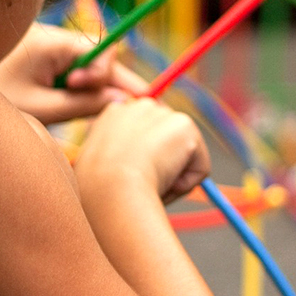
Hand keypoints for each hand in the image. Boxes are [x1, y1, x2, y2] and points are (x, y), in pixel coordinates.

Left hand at [0, 22, 146, 123]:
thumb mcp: (42, 108)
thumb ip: (82, 105)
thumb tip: (123, 101)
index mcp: (53, 42)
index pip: (103, 47)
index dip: (102, 72)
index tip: (79, 90)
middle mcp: (56, 37)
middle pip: (99, 55)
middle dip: (107, 82)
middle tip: (124, 109)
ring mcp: (50, 46)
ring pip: (87, 64)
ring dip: (89, 87)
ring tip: (74, 109)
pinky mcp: (43, 57)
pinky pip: (72, 68)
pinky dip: (75, 87)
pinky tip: (64, 104)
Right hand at [75, 97, 210, 203]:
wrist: (108, 188)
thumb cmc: (96, 190)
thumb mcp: (99, 169)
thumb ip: (118, 161)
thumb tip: (140, 173)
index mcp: (114, 115)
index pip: (143, 136)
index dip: (143, 161)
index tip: (130, 180)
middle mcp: (139, 106)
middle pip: (167, 143)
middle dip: (162, 166)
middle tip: (141, 186)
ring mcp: (162, 114)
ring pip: (183, 158)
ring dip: (171, 179)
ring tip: (147, 185)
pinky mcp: (185, 126)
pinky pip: (199, 168)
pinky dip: (186, 185)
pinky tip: (163, 184)